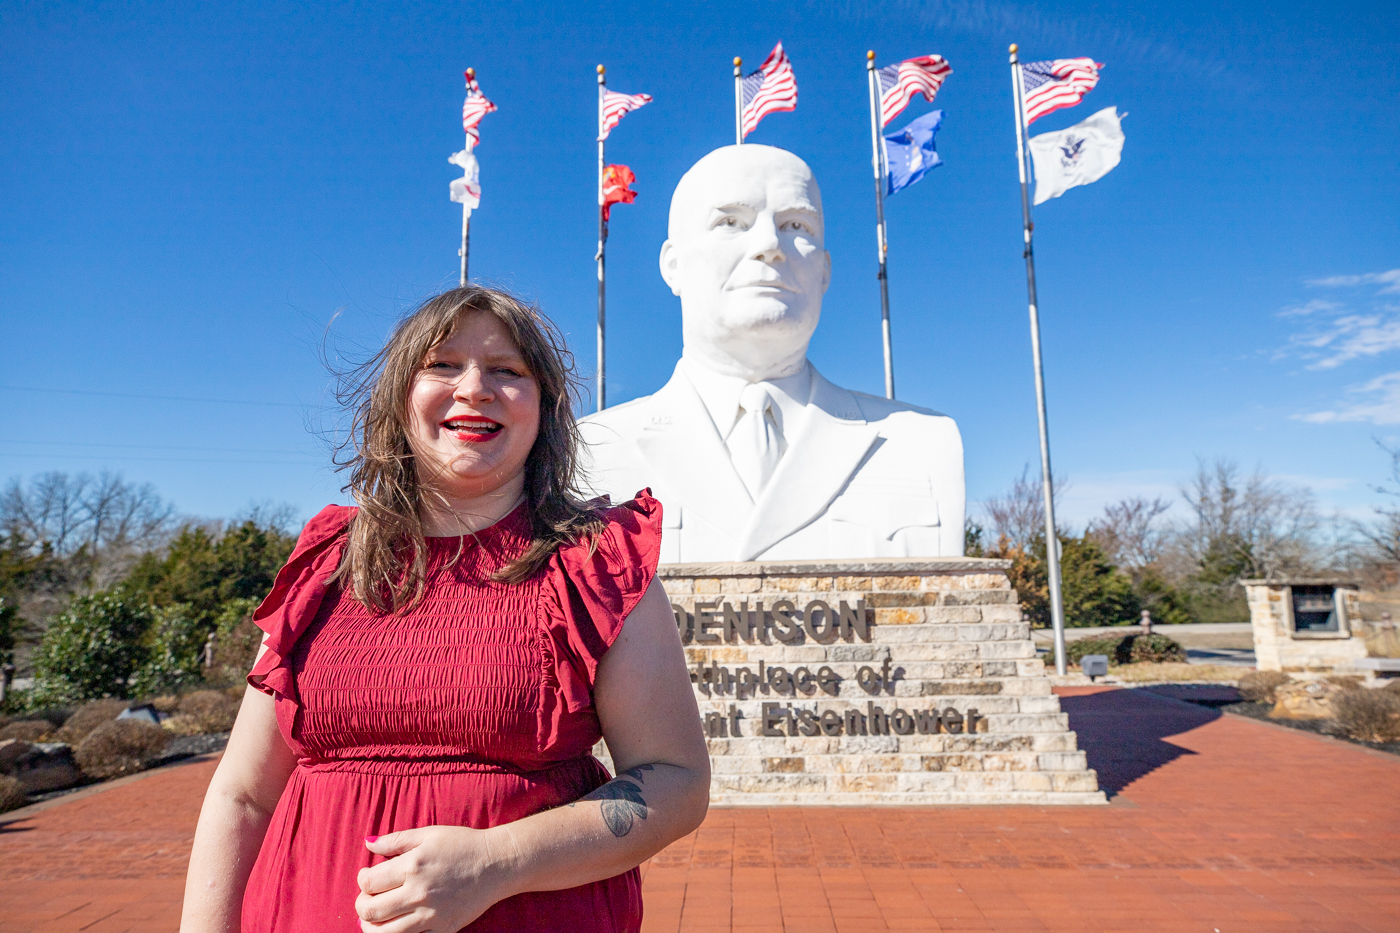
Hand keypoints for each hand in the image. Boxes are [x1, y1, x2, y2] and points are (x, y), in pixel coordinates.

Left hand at [355, 826, 514, 931]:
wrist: (496, 864)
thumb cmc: (463, 845)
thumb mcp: (429, 834)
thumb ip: (396, 839)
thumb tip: (368, 843)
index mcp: (412, 866)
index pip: (369, 883)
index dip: (362, 880)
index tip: (368, 877)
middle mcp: (418, 893)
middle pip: (370, 911)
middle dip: (362, 905)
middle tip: (369, 898)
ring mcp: (430, 915)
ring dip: (372, 926)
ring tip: (376, 917)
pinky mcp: (442, 930)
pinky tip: (397, 926)